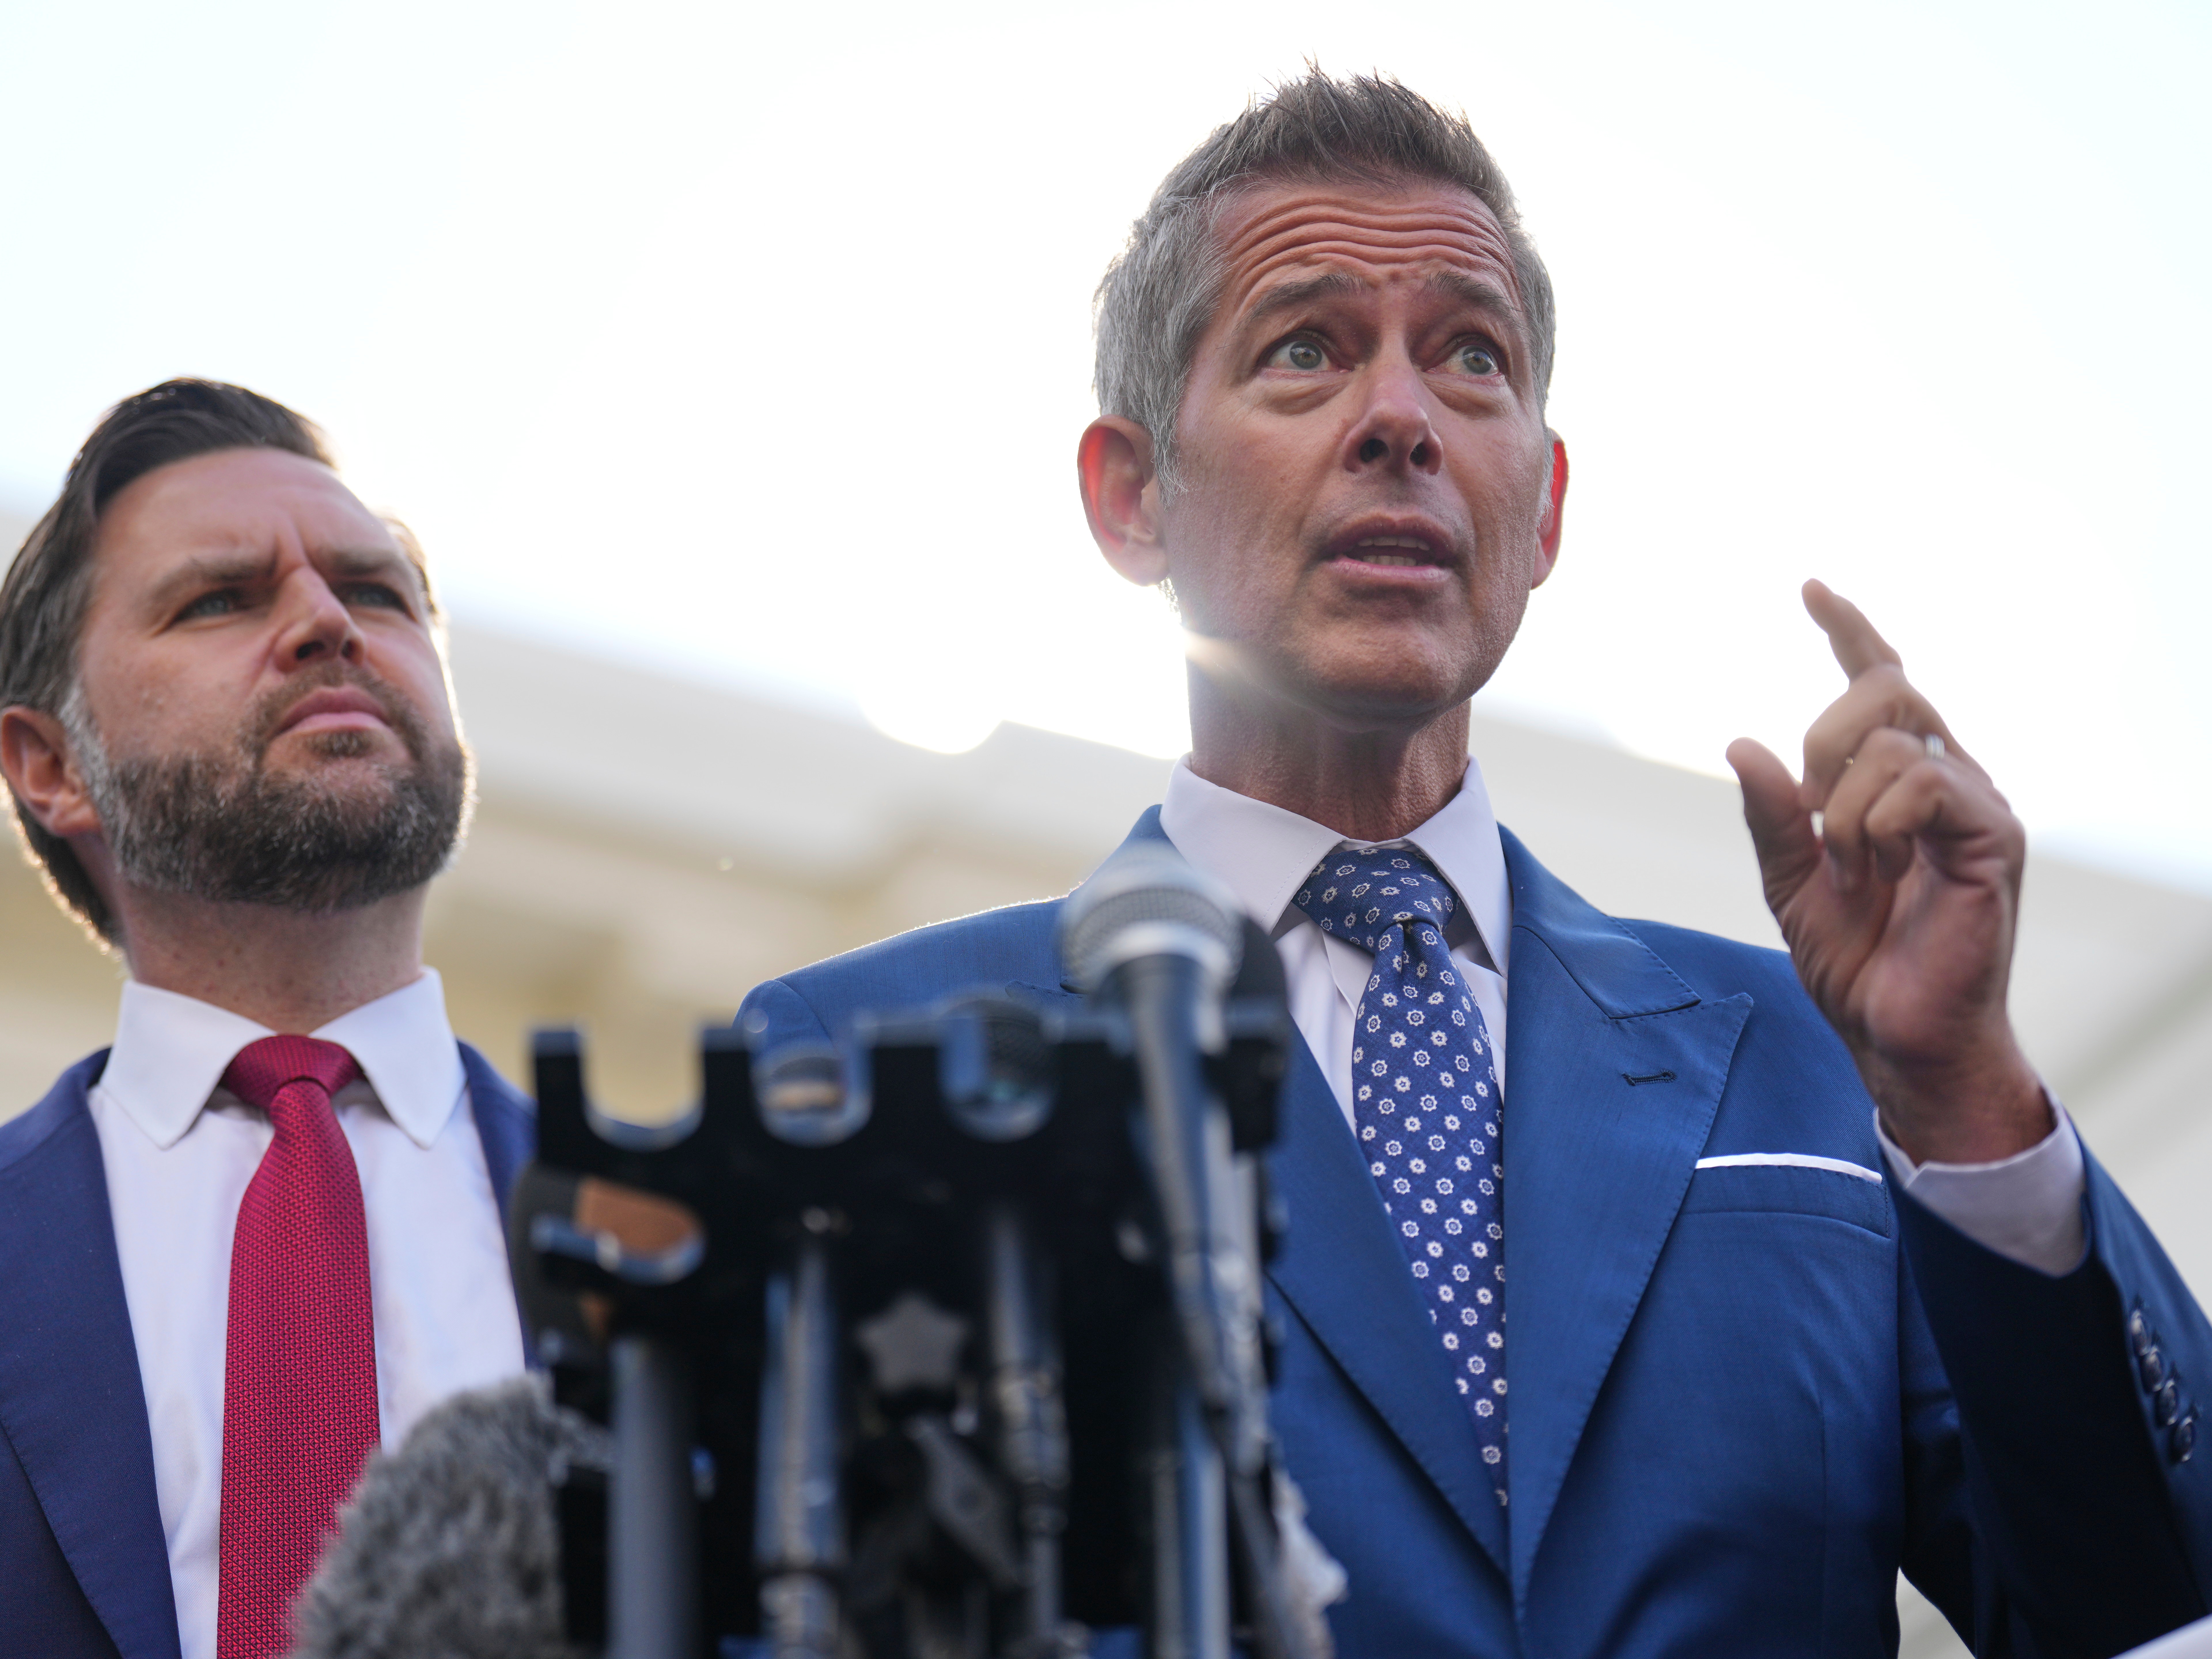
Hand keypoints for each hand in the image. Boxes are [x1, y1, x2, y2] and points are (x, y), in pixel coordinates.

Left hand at [1726, 581, 2049, 1164]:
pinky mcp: (1994, 834)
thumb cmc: (1855, 962)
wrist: (1895, 1034)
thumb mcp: (1789, 881)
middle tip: (1815, 815)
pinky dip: (1877, 822)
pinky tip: (1878, 868)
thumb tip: (1741, 745)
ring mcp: (1976, 803)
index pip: (1880, 681)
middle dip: (1825, 738)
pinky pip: (1922, 781)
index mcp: (1900, 782)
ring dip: (1845, 806)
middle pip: (1883, 689)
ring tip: (1854, 868)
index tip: (1812, 589)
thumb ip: (1770, 816)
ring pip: (1893, 738)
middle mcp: (1947, 777)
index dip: (1849, 631)